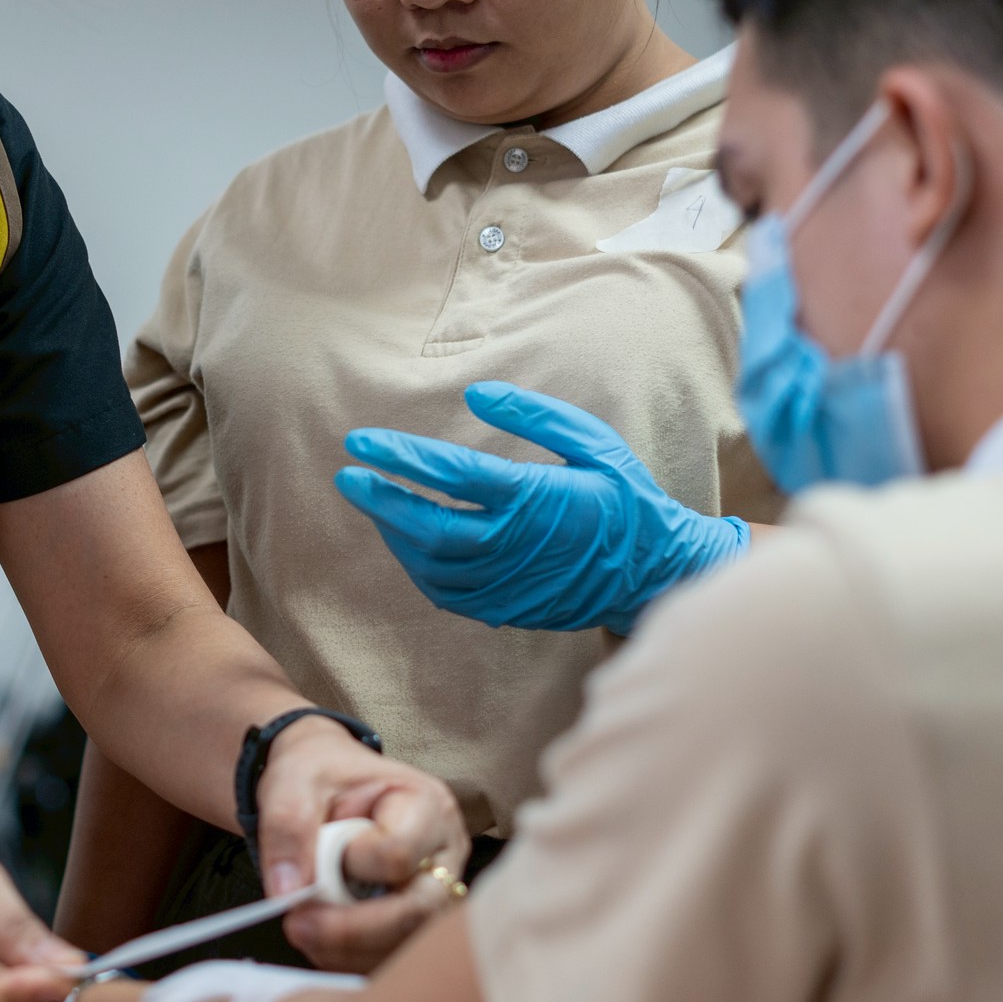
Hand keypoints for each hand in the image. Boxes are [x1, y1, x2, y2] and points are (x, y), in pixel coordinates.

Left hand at [255, 718, 466, 973]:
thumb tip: (289, 893)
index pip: (398, 854)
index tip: (317, 849)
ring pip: (405, 945)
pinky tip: (320, 940)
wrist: (323, 785)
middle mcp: (444, 855)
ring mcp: (436, 894)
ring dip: (345, 950)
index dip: (349, 863)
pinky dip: (348, 959)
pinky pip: (389, 958)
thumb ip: (288, 828)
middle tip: (296, 925)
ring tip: (301, 927)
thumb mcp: (293, 783)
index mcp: (428, 806)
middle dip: (351, 930)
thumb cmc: (319, 776)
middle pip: (418, 912)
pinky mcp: (415, 925)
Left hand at [336, 381, 748, 634]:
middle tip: (348, 475)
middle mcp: (513, 545)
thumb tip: (475, 393)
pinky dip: (416, 565)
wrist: (654, 572)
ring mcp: (506, 583)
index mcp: (534, 499)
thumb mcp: (593, 442)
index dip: (399, 456)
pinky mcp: (505, 608)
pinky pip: (443, 591)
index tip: (360, 441)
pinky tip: (406, 540)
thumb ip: (535, 414)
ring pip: (429, 562)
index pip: (450, 473)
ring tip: (375, 501)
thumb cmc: (625, 497)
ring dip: (394, 531)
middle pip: (425, 525)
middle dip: (379, 498)